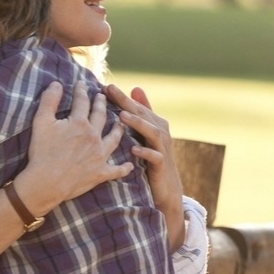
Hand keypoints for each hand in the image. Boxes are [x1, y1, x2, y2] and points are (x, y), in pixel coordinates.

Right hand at [15, 82, 131, 215]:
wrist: (47, 182)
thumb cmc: (42, 152)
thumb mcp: (41, 122)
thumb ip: (49, 101)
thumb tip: (56, 83)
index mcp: (80, 123)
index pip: (82, 102)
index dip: (81, 91)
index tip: (82, 83)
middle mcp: (94, 136)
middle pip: (101, 116)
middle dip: (101, 104)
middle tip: (102, 97)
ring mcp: (100, 155)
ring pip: (114, 139)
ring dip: (118, 130)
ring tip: (121, 124)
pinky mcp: (101, 173)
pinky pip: (116, 170)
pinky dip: (124, 168)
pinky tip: (130, 165)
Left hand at [106, 83, 186, 250]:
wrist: (166, 187)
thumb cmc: (153, 157)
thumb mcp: (147, 133)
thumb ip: (143, 112)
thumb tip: (136, 88)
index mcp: (155, 123)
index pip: (137, 107)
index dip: (123, 96)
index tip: (106, 86)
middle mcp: (161, 132)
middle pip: (143, 114)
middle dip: (127, 102)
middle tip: (111, 91)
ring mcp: (162, 148)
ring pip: (151, 132)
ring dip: (137, 123)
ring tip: (123, 116)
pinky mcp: (162, 164)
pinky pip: (154, 156)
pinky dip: (145, 152)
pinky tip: (134, 149)